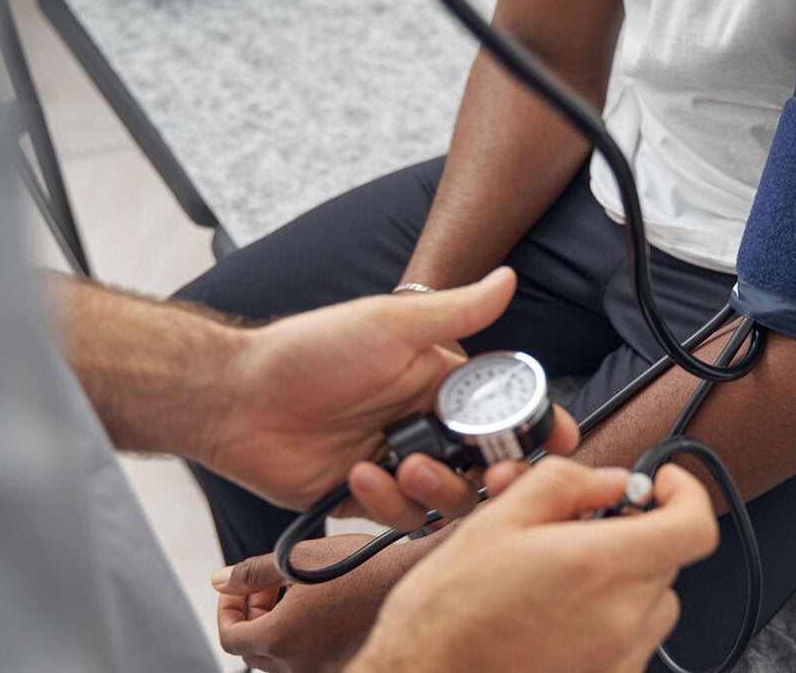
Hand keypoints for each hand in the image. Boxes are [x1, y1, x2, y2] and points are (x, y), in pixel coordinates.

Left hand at [197, 267, 578, 522]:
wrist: (238, 398)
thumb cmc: (309, 351)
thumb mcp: (389, 325)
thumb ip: (455, 312)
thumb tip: (507, 278)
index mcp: (440, 382)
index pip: (506, 410)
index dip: (537, 428)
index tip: (558, 442)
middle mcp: (425, 424)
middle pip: (487, 466)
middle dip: (495, 475)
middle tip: (491, 477)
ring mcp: (397, 463)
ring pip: (449, 498)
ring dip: (434, 488)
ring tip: (398, 466)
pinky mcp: (366, 498)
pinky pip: (400, 517)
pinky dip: (385, 502)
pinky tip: (357, 475)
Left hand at [211, 534, 418, 672]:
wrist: (414, 578)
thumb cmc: (363, 565)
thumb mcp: (298, 557)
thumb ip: (252, 572)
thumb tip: (219, 580)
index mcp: (282, 638)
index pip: (230, 638)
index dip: (227, 611)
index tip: (238, 590)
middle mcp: (301, 665)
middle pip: (253, 652)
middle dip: (252, 616)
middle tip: (268, 586)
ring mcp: (324, 671)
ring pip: (280, 658)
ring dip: (276, 627)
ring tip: (297, 593)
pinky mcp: (344, 667)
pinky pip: (308, 660)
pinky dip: (302, 638)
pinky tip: (321, 608)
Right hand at [351, 457, 719, 672]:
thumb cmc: (449, 612)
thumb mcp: (496, 520)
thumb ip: (563, 484)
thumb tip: (608, 478)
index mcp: (599, 565)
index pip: (694, 526)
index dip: (684, 494)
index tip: (658, 485)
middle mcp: (620, 617)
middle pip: (669, 560)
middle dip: (636, 534)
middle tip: (584, 529)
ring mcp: (618, 658)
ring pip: (655, 604)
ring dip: (628, 580)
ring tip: (570, 578)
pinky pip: (633, 643)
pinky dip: (612, 621)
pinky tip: (561, 617)